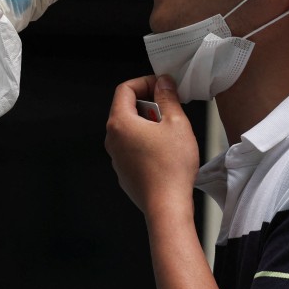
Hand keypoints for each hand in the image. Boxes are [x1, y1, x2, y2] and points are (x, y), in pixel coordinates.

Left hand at [105, 74, 200, 216]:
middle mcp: (112, 139)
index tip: (162, 87)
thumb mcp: (176, 123)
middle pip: (126, 108)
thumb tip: (163, 83)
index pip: (125, 89)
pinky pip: (132, 147)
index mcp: (120, 123)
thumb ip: (168, 97)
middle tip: (170, 109)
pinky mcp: (124, 171)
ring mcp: (116, 157)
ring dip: (149, 124)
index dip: (145, 82)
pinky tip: (165, 151)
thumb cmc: (170, 168)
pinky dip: (146, 142)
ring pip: (130, 129)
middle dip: (149, 104)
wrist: (166, 206)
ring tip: (170, 132)